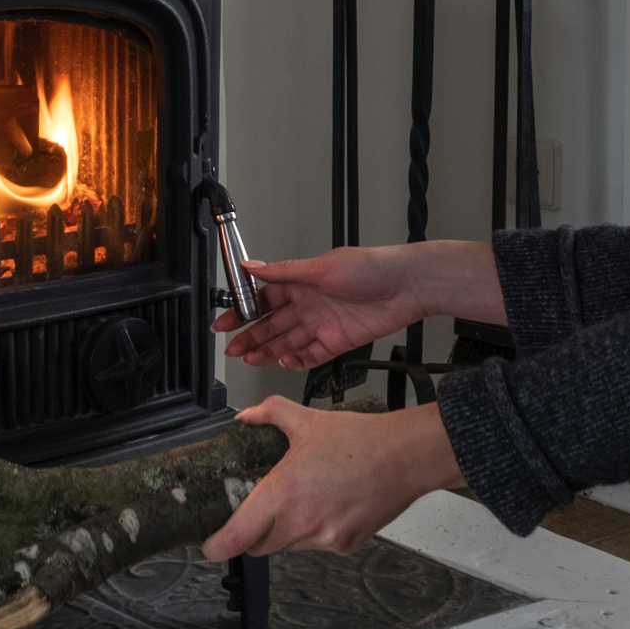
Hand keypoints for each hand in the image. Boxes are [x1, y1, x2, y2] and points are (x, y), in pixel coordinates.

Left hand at [201, 397, 464, 560]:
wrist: (404, 458)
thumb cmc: (358, 439)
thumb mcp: (306, 420)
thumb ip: (270, 414)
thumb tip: (247, 417)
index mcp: (283, 493)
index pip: (239, 536)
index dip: (218, 546)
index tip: (209, 546)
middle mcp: (300, 523)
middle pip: (260, 545)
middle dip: (254, 533)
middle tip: (258, 509)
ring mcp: (324, 538)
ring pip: (290, 544)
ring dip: (288, 528)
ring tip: (306, 495)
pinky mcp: (345, 546)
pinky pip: (318, 543)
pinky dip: (317, 529)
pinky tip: (331, 502)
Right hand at [214, 239, 503, 368]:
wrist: (406, 286)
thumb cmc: (368, 267)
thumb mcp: (320, 267)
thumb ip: (283, 272)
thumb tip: (250, 265)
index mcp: (300, 282)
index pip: (262, 299)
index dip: (241, 311)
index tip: (223, 322)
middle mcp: (308, 304)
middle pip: (271, 324)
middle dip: (250, 337)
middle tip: (231, 349)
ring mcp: (322, 324)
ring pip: (287, 341)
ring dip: (268, 351)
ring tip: (249, 360)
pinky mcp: (337, 342)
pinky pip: (311, 355)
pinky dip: (296, 360)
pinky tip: (283, 363)